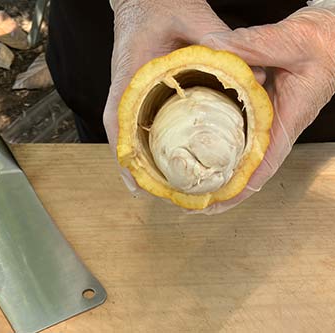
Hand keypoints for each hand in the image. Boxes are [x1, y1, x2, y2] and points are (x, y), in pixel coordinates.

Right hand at [103, 0, 229, 191]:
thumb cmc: (158, 2)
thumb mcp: (190, 13)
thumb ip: (215, 38)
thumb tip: (251, 72)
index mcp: (131, 70)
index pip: (117, 115)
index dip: (123, 150)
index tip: (132, 179)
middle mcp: (126, 85)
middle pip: (122, 132)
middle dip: (132, 163)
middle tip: (148, 192)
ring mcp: (131, 88)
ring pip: (129, 128)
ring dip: (139, 155)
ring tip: (155, 183)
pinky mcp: (141, 88)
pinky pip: (140, 118)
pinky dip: (147, 139)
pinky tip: (162, 155)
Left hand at [198, 5, 334, 213]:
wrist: (328, 36)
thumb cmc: (319, 43)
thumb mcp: (289, 41)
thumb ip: (252, 45)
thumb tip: (213, 46)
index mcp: (285, 122)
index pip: (260, 168)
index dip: (235, 191)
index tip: (209, 205)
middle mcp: (273, 128)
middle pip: (243, 169)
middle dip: (216, 187)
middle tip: (183, 197)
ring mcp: (264, 121)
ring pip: (237, 152)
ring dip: (213, 168)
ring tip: (183, 180)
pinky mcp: (256, 109)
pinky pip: (234, 131)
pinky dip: (216, 141)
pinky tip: (193, 143)